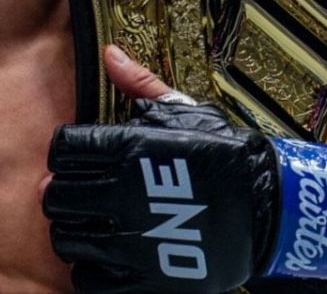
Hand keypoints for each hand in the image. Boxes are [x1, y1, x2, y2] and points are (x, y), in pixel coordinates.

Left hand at [44, 46, 326, 292]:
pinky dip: (88, 269)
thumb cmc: (228, 156)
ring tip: (90, 222)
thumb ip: (141, 85)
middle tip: (79, 191)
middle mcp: (124, 194)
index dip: (65, 152)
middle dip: (61, 191)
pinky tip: (104, 255)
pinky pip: (88, 279)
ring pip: (67, 239)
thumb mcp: (187, 111)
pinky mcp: (144, 277)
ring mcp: (132, 240)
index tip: (76, 156)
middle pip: (57, 196)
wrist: (270, 209)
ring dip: (72, 229)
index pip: (64, 149)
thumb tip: (110, 55)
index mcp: (131, 149)